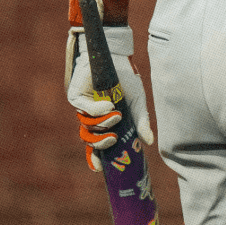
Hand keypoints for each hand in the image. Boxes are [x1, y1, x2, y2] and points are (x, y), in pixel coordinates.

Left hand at [66, 26, 153, 170]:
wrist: (117, 57)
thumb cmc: (126, 79)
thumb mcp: (137, 102)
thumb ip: (141, 122)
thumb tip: (149, 142)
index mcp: (102, 121)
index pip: (95, 145)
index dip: (94, 158)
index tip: (100, 168)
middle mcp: (90, 117)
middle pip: (89, 139)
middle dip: (100, 143)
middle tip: (113, 140)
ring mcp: (82, 107)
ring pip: (86, 126)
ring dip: (102, 124)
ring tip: (116, 116)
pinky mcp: (76, 96)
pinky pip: (84, 110)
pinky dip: (97, 111)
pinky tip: (109, 106)